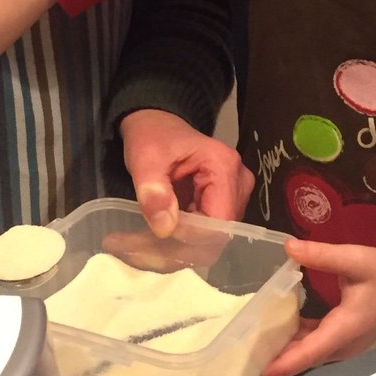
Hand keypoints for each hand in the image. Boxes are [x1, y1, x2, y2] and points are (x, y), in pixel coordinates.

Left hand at [120, 109, 253, 236]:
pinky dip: (180, 240)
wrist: (156, 125)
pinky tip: (155, 237)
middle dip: (179, 248)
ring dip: (177, 247)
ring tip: (140, 244)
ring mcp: (234, 195)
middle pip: (216, 234)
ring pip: (211, 239)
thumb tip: (164, 229)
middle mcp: (238, 183)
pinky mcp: (223, 204)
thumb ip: (153, 189)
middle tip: (138, 250)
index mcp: (224, 167)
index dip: (189, 238)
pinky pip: (206, 233)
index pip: (218, 222)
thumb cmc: (152, 136)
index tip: (154, 243)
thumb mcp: (145, 158)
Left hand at [260, 237, 375, 375]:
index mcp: (344, 330)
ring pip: (311, 351)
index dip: (281, 364)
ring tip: (254, 341)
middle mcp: (344, 344)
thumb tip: (288, 247)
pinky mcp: (347, 336)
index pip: (308, 353)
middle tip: (243, 353)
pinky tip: (281, 327)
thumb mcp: (352, 258)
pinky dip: (299, 339)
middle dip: (275, 358)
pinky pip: (318, 343)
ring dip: (286, 349)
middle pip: (305, 357)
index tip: (256, 371)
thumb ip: (320, 254)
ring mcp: (346, 343)